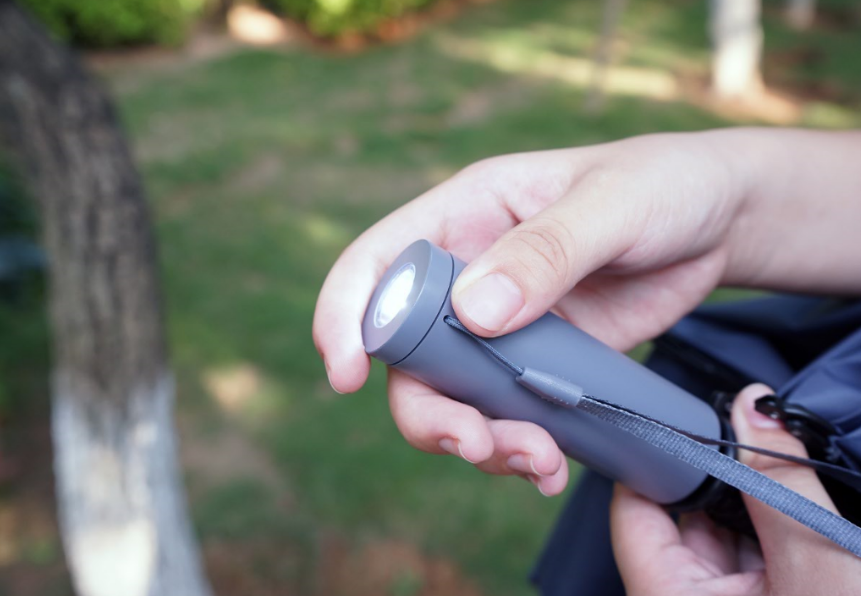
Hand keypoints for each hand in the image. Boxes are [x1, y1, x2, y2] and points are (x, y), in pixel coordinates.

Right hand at [315, 130, 748, 493]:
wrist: (720, 221)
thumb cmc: (662, 184)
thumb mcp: (611, 204)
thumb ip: (545, 251)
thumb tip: (474, 313)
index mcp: (465, 215)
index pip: (378, 263)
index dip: (346, 315)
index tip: (347, 374)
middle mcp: (470, 273)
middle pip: (409, 353)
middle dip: (428, 408)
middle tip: (473, 443)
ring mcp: (504, 324)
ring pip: (455, 395)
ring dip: (479, 438)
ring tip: (538, 462)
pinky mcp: (541, 362)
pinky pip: (508, 412)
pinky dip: (520, 446)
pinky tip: (553, 465)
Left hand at [610, 384, 860, 595]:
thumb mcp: (815, 563)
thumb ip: (780, 481)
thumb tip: (753, 404)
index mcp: (664, 593)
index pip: (633, 504)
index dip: (654, 453)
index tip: (686, 410)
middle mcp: (677, 594)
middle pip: (677, 510)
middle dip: (713, 470)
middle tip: (754, 430)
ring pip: (716, 527)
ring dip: (748, 496)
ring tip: (780, 472)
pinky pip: (746, 549)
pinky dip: (768, 525)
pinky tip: (793, 510)